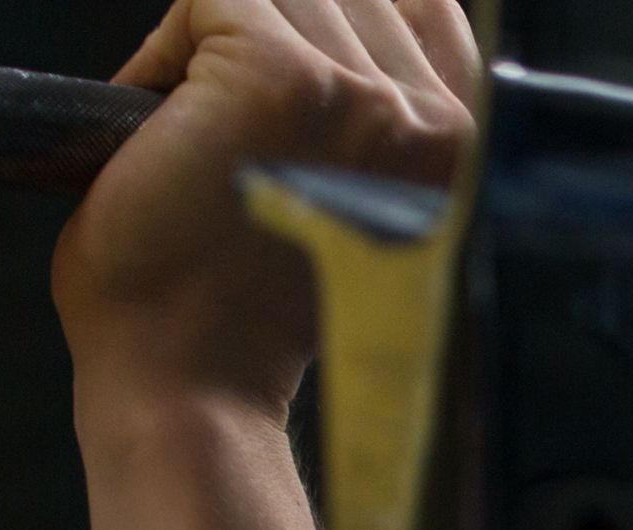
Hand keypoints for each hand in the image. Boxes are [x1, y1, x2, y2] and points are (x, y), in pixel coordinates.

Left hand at [53, 0, 481, 417]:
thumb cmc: (248, 319)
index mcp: (468, 152)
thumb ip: (374, 113)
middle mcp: (433, 121)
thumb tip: (328, 20)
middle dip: (263, 43)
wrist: (191, 388)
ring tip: (198, 145)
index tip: (283, 92)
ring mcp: (361, 95)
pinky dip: (164, 55)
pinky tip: (169, 137)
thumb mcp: (355, 204)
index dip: (333, 32)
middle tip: (226, 143)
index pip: (416, 7)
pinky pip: (206, 0)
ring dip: (209, 51)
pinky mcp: (278, 77)